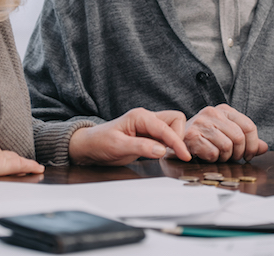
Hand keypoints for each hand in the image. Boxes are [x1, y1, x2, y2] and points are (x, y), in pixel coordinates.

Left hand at [68, 108, 191, 165]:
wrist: (89, 147)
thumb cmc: (99, 142)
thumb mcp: (118, 146)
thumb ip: (140, 147)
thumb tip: (162, 150)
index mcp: (140, 116)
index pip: (166, 127)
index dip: (177, 142)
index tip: (184, 156)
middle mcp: (146, 118)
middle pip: (175, 119)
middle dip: (178, 136)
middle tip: (174, 153)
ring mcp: (148, 126)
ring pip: (173, 126)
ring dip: (175, 140)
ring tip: (170, 154)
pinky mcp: (148, 135)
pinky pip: (166, 135)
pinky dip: (170, 144)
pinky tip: (164, 153)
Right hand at [184, 104, 267, 161]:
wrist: (177, 137)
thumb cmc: (204, 136)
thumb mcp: (226, 133)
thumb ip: (246, 139)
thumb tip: (264, 148)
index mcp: (224, 110)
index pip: (249, 126)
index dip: (253, 144)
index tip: (248, 154)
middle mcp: (212, 113)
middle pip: (239, 138)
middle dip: (239, 153)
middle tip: (233, 158)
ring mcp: (201, 123)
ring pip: (227, 147)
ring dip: (225, 157)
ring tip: (219, 156)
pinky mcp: (192, 136)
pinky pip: (213, 153)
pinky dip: (212, 159)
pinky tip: (207, 155)